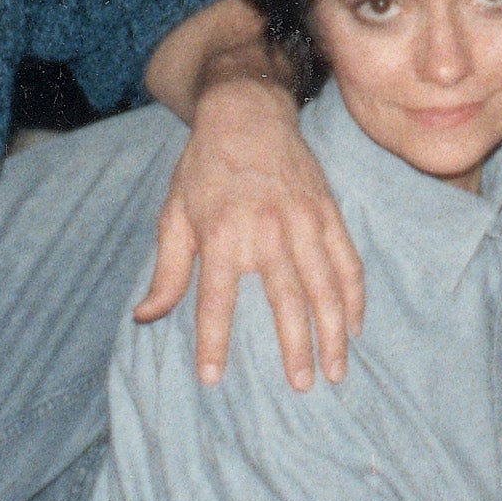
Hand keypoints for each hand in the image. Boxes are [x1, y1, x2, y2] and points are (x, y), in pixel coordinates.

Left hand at [135, 63, 362, 387]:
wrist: (247, 113)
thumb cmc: (204, 168)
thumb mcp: (174, 215)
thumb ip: (166, 271)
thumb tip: (146, 318)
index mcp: (222, 234)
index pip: (216, 301)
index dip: (212, 343)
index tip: (212, 379)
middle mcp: (266, 231)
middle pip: (286, 300)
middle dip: (296, 348)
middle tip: (302, 387)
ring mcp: (303, 222)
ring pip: (326, 286)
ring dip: (334, 332)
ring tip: (336, 370)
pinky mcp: (328, 213)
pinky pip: (347, 261)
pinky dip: (354, 297)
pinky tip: (355, 327)